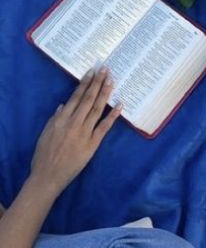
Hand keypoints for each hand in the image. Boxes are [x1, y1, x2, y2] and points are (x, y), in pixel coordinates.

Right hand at [30, 69, 121, 196]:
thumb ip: (55, 119)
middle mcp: (73, 123)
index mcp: (61, 120)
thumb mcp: (45, 134)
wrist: (48, 177)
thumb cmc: (43, 156)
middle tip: (105, 69)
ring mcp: (84, 133)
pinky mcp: (92, 144)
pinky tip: (120, 105)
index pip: (76, 97)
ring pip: (97, 109)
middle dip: (97, 83)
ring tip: (112, 80)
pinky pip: (104, 127)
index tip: (92, 72)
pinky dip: (113, 115)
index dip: (85, 83)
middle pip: (88, 99)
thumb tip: (64, 105)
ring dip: (105, 93)